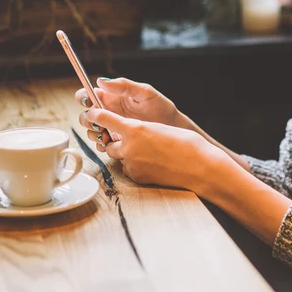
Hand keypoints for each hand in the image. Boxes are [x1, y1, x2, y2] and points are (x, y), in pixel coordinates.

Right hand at [75, 78, 184, 152]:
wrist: (173, 129)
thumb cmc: (162, 108)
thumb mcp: (145, 93)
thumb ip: (124, 86)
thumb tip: (101, 81)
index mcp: (112, 97)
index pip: (89, 94)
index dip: (83, 97)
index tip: (88, 102)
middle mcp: (109, 112)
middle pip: (85, 114)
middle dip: (87, 118)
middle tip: (99, 122)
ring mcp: (112, 127)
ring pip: (91, 130)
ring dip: (94, 133)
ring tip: (106, 134)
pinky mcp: (116, 141)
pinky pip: (102, 144)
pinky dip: (102, 144)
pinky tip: (111, 143)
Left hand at [78, 107, 221, 190]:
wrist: (199, 167)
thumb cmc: (186, 143)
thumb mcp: (159, 128)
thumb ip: (139, 129)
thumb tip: (129, 132)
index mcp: (135, 129)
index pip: (104, 119)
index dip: (95, 115)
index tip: (91, 113)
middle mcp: (129, 147)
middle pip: (107, 143)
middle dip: (113, 142)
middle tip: (128, 139)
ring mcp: (132, 164)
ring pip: (119, 157)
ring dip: (125, 154)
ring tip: (146, 152)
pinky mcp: (137, 178)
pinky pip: (129, 169)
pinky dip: (135, 166)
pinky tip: (152, 164)